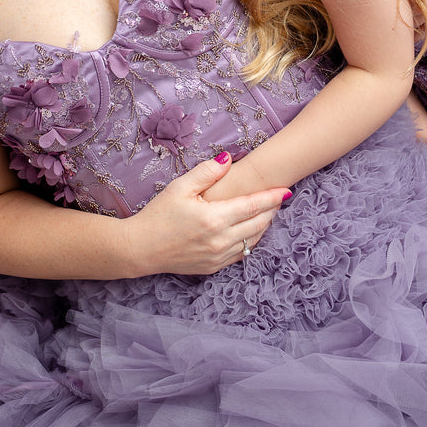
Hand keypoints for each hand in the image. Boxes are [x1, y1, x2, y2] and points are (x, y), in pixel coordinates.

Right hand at [121, 155, 290, 276]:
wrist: (141, 248)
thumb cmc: (158, 215)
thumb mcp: (179, 187)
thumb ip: (207, 172)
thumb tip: (229, 158)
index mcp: (214, 218)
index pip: (252, 206)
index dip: (272, 197)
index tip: (286, 190)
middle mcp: (220, 240)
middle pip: (259, 224)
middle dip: (272, 210)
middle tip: (279, 198)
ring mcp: (218, 256)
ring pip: (253, 241)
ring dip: (264, 226)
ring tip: (268, 211)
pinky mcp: (214, 267)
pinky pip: (242, 254)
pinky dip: (251, 241)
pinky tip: (251, 230)